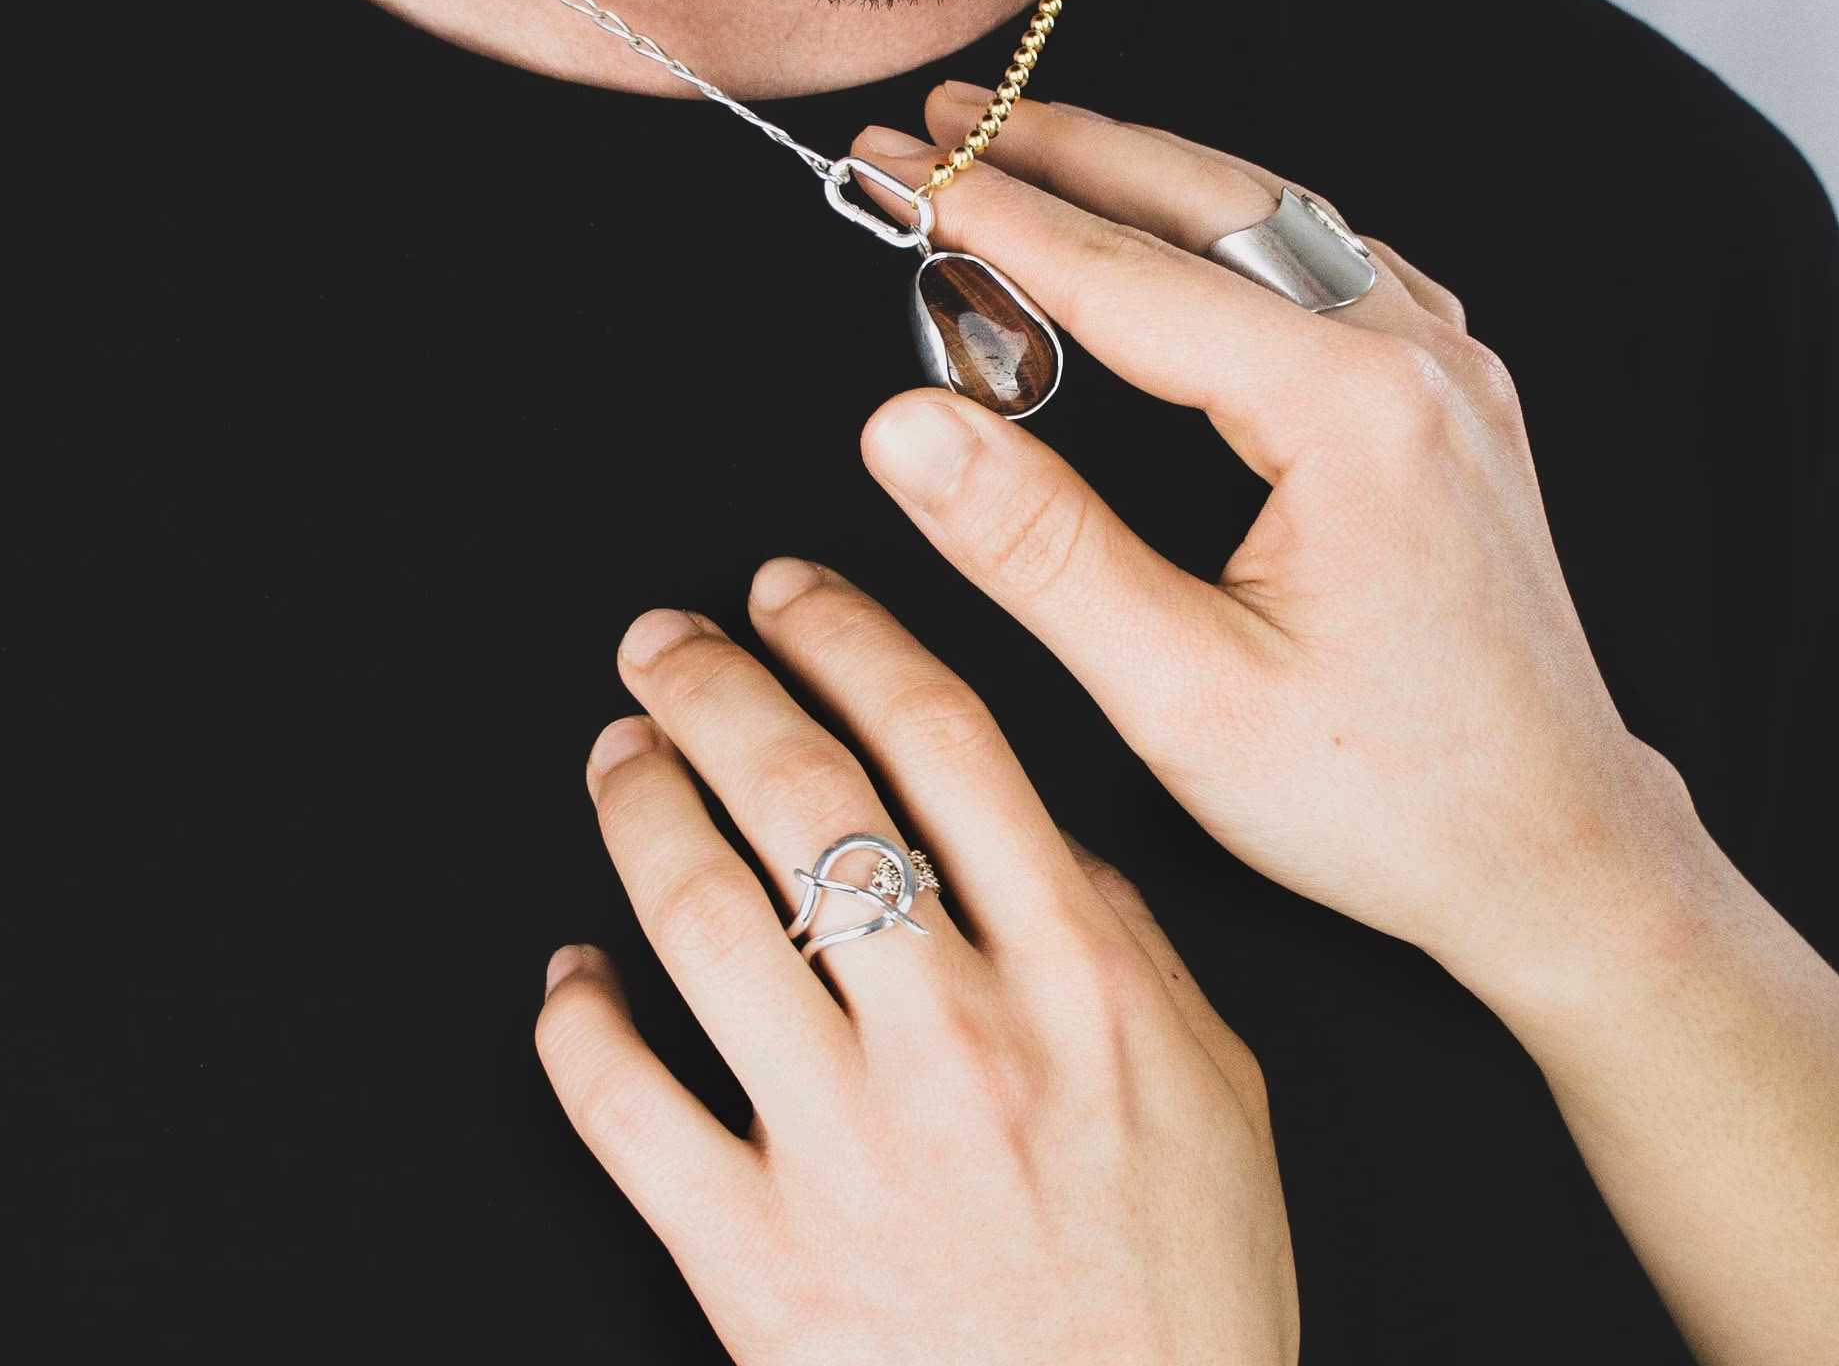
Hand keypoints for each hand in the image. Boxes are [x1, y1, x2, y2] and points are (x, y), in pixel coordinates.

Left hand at [536, 562, 1295, 1365]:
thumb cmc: (1181, 1300)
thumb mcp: (1214, 1088)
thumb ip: (1127, 938)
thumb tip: (1032, 830)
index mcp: (1077, 978)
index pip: (942, 739)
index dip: (849, 635)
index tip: (793, 593)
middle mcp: (956, 1039)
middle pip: (803, 793)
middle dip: (713, 687)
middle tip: (665, 645)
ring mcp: (846, 1148)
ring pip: (701, 913)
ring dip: (637, 807)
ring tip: (616, 758)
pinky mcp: (755, 1260)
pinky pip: (622, 1102)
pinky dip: (574, 1015)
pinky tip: (573, 971)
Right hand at [852, 90, 1838, 1365]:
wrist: (1557, 854)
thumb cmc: (1386, 799)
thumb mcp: (1182, 695)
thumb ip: (1037, 548)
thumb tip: (906, 426)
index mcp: (1348, 411)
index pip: (1124, 273)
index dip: (987, 212)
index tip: (884, 162)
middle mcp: (1413, 357)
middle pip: (1205, 202)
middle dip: (1061, 151)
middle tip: (941, 123)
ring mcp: (1447, 368)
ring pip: (1272, 217)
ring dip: (1143, 177)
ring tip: (1032, 153)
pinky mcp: (1452, 399)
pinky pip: (1328, 262)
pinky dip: (1226, 227)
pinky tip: (1181, 231)